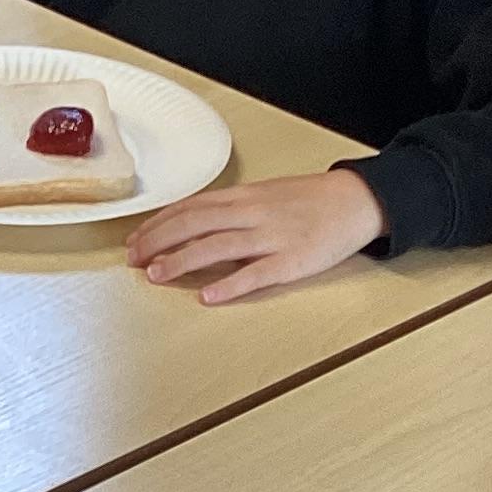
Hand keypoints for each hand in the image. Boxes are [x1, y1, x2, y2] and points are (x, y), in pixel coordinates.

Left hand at [124, 169, 385, 304]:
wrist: (357, 200)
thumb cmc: (308, 200)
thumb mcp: (264, 195)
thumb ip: (229, 210)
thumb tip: (189, 225)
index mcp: (244, 197)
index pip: (190, 208)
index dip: (158, 224)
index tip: (135, 240)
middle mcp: (253, 213)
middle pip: (195, 224)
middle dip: (159, 241)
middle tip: (134, 259)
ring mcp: (272, 236)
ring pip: (218, 246)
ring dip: (182, 260)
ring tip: (156, 274)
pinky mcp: (293, 260)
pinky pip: (257, 273)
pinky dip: (230, 285)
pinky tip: (207, 296)